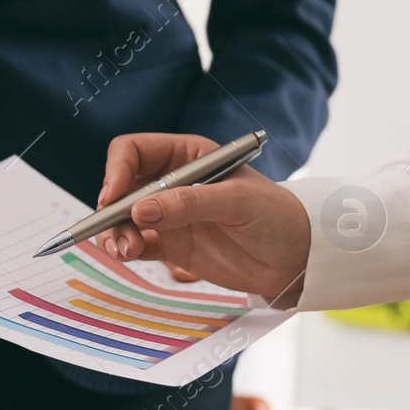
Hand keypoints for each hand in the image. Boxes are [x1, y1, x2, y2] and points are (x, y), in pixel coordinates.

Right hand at [95, 134, 310, 300]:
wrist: (297, 258)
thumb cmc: (277, 216)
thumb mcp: (238, 202)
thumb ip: (190, 204)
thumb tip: (140, 210)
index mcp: (188, 156)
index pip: (135, 151)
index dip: (117, 170)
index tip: (113, 197)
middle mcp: (173, 183)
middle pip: (122, 187)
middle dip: (111, 208)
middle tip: (113, 232)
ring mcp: (170, 215)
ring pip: (124, 219)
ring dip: (115, 233)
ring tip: (124, 251)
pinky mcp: (173, 245)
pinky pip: (137, 244)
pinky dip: (125, 249)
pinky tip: (127, 255)